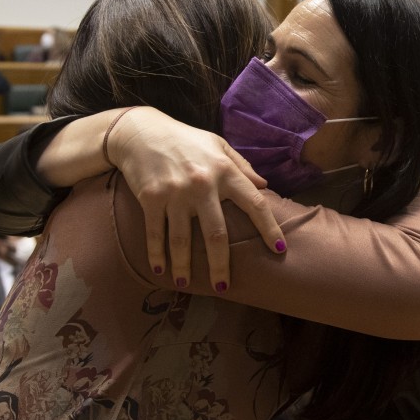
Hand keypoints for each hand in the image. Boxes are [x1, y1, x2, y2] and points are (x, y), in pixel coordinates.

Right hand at [108, 107, 285, 290]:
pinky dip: (156, 254)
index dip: (268, 227)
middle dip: (221, 265)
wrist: (140, 131)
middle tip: (223, 287)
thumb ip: (241, 166)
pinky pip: (155, 232)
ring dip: (184, 266)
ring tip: (185, 284)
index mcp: (225, 171)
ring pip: (181, 240)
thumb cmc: (185, 140)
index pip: (255, 203)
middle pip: (216, 234)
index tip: (278, 249)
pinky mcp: (151, 198)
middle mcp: (202, 184)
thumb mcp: (218, 145)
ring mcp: (175, 193)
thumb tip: (264, 185)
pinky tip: (160, 270)